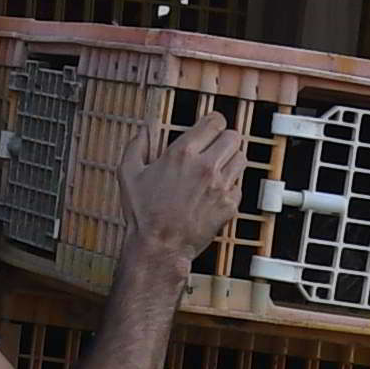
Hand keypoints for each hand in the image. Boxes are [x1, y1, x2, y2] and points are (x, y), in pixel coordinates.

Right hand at [125, 111, 250, 273]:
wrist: (159, 247)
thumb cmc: (143, 214)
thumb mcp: (129, 174)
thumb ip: (137, 144)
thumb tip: (146, 127)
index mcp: (183, 153)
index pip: (214, 121)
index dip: (213, 123)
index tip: (210, 127)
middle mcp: (205, 166)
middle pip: (233, 136)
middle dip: (224, 140)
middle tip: (216, 148)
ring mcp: (220, 186)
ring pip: (241, 158)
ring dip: (230, 161)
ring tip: (218, 169)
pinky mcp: (229, 205)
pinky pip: (239, 186)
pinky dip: (230, 187)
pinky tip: (215, 192)